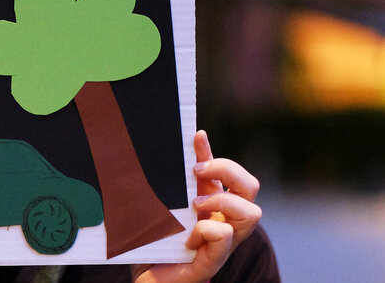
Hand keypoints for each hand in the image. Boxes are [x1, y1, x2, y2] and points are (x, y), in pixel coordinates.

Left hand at [133, 131, 261, 282]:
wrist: (151, 276)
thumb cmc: (161, 239)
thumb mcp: (172, 200)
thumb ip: (184, 173)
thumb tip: (197, 134)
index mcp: (217, 205)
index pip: (236, 174)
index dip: (220, 156)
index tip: (195, 145)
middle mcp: (228, 222)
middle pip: (252, 187)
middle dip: (227, 171)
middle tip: (196, 175)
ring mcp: (225, 242)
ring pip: (251, 213)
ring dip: (222, 202)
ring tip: (195, 207)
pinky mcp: (213, 261)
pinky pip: (224, 237)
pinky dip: (206, 231)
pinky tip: (188, 238)